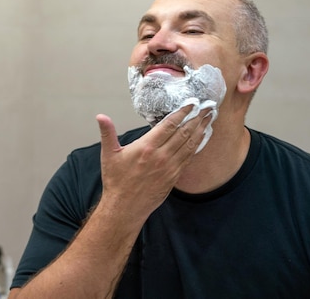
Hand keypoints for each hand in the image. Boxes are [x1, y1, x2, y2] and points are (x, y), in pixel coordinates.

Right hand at [96, 105, 210, 221]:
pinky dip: (197, 146)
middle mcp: (161, 156)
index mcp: (146, 147)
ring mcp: (170, 167)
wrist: (125, 207)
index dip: (182, 113)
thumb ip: (108, 133)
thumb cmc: (116, 181)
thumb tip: (100, 116)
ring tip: (208, 118)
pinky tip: (201, 138)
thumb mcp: (109, 154)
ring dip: (200, 130)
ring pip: (190, 145)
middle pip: (184, 132)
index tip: (191, 103)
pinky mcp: (174, 176)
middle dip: (196, 118)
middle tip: (206, 107)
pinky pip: (189, 158)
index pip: (169, 125)